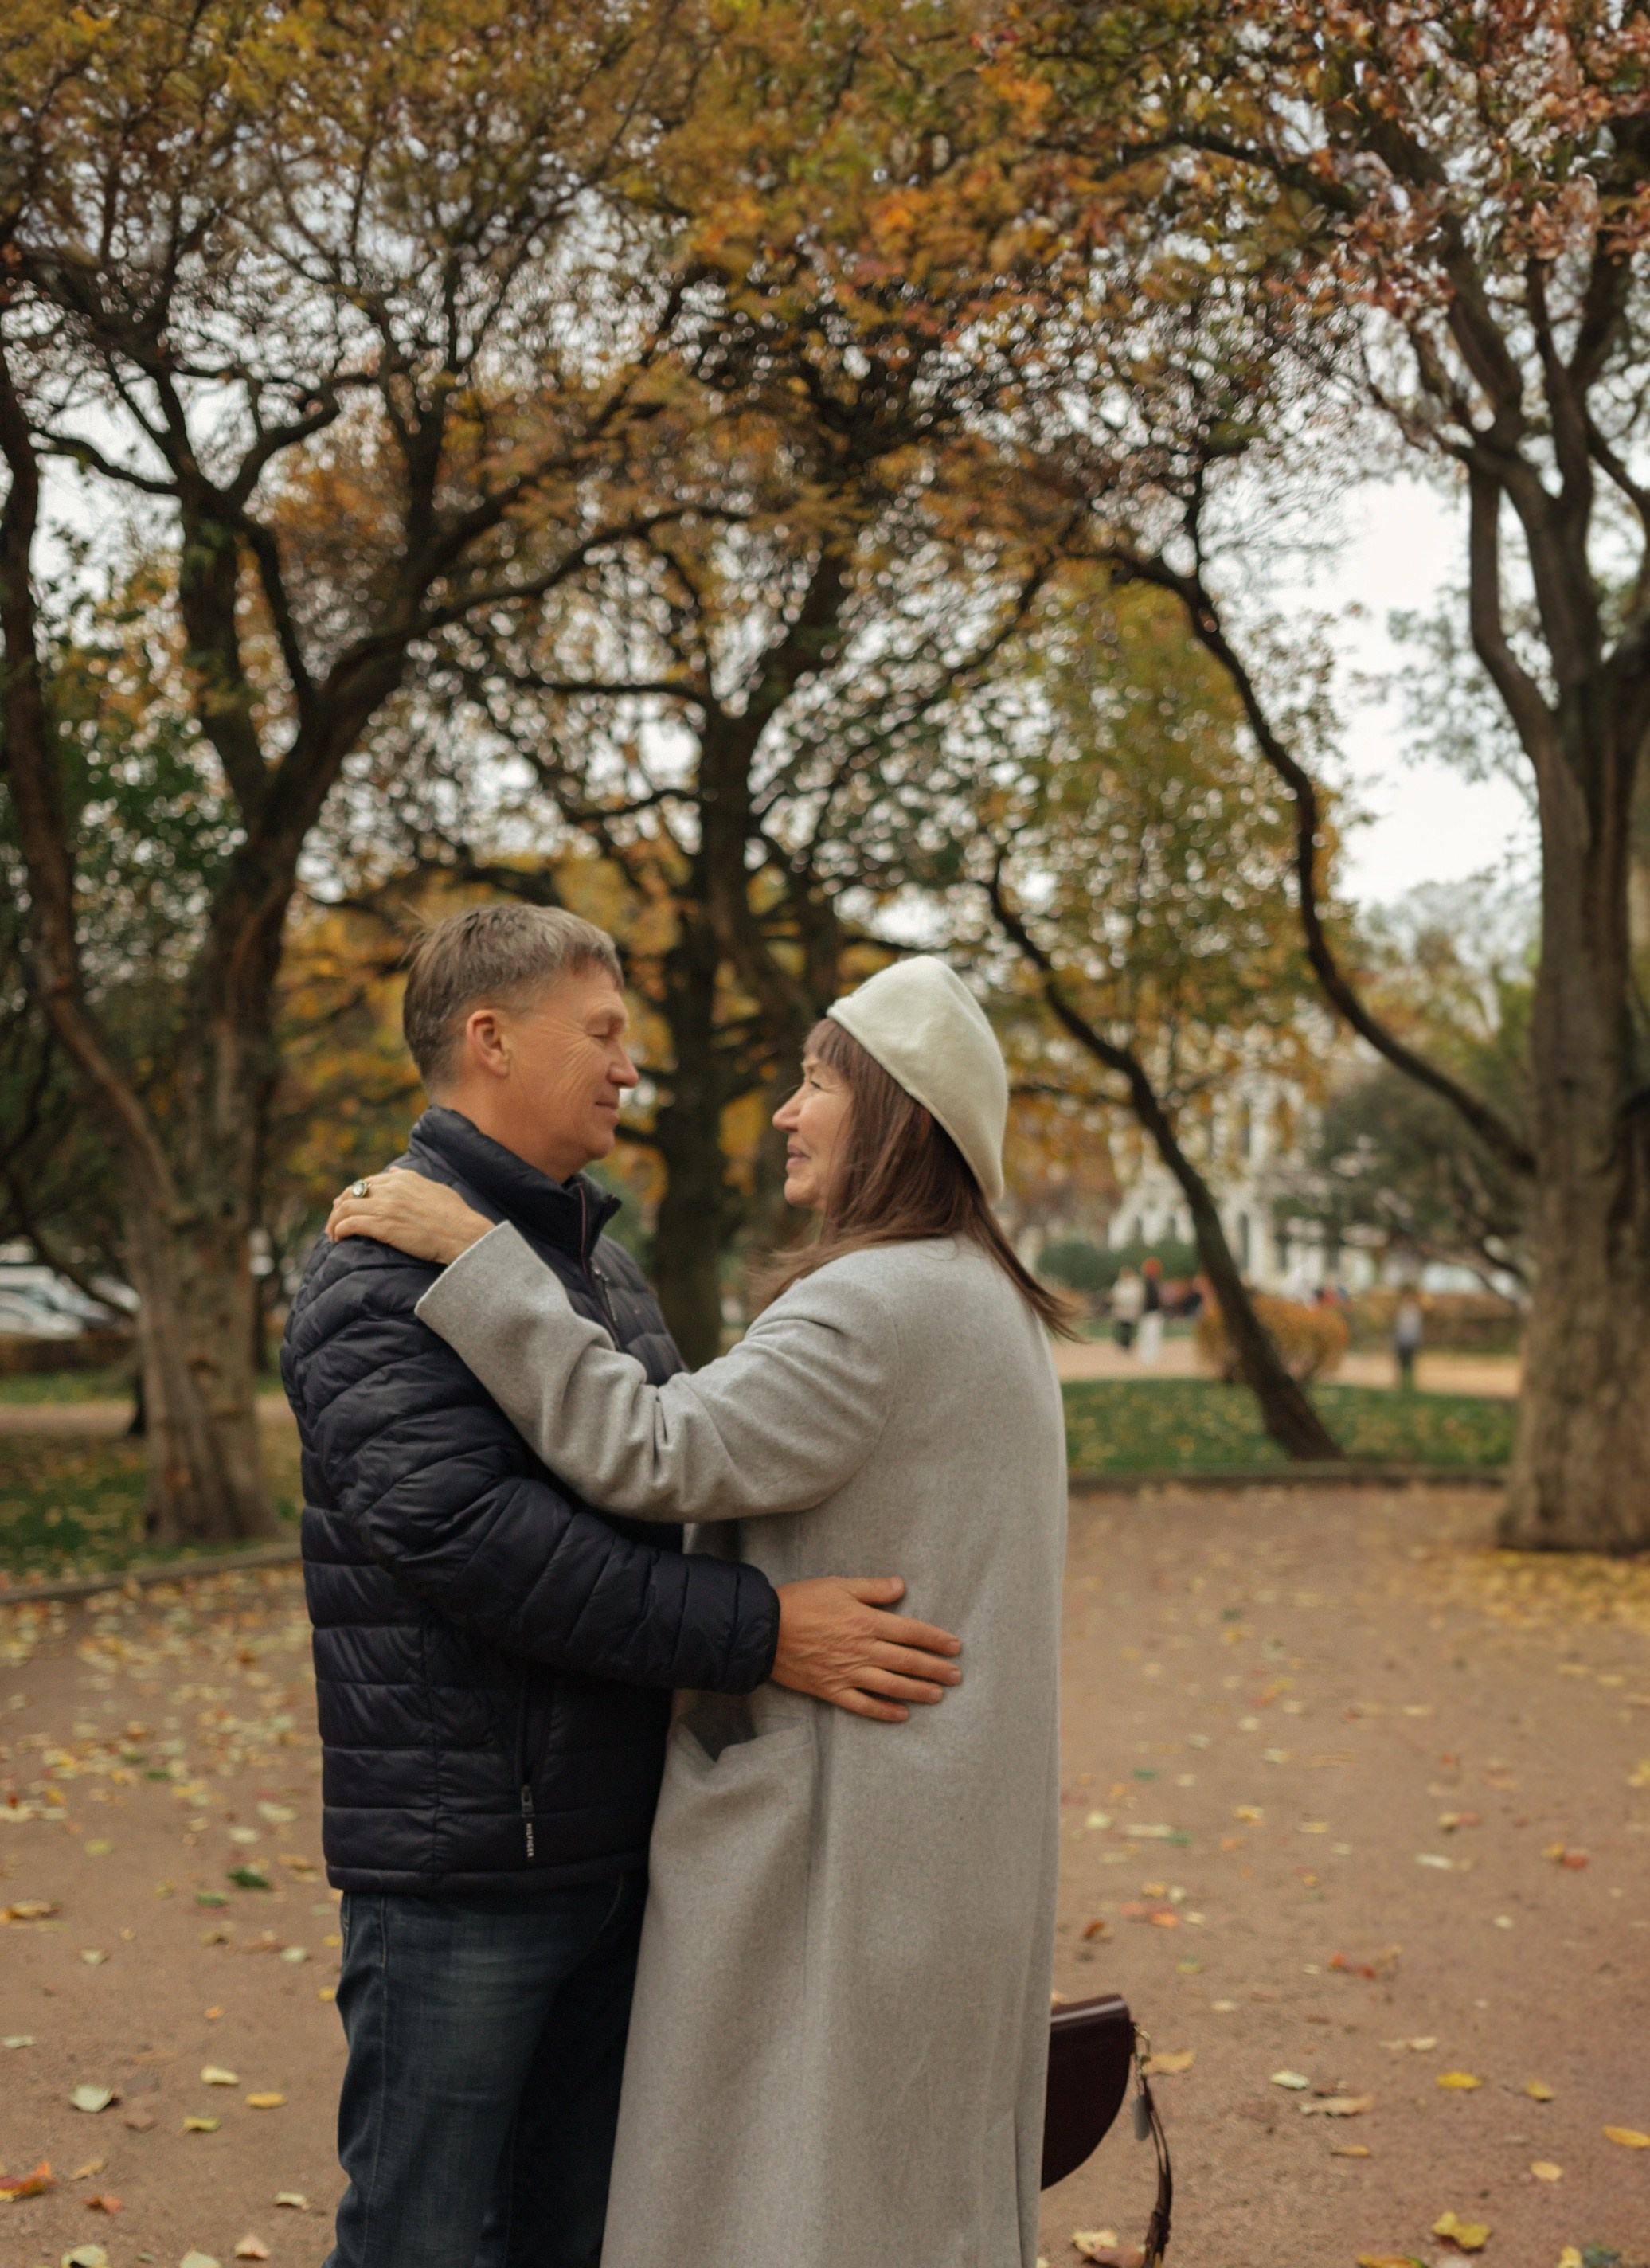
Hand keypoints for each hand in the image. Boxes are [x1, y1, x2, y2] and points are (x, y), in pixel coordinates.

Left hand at [327, 1167, 492, 1264]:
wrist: (463, 1234)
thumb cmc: (456, 1216)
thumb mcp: (435, 1189)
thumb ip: (412, 1180)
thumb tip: (394, 1173)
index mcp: (404, 1178)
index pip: (369, 1182)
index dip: (353, 1194)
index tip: (346, 1206)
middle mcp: (392, 1188)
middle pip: (352, 1192)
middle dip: (339, 1206)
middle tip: (334, 1221)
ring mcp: (386, 1206)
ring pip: (345, 1207)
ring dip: (334, 1221)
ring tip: (333, 1234)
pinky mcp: (383, 1225)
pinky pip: (350, 1223)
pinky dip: (339, 1229)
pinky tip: (339, 1238)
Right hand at [771, 1577, 962, 1723]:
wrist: (763, 1630)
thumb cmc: (800, 1602)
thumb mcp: (838, 1585)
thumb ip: (873, 1589)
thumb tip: (901, 1587)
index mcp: (866, 1622)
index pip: (911, 1632)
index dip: (936, 1640)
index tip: (955, 1647)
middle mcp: (863, 1651)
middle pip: (907, 1662)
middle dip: (935, 1669)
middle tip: (957, 1676)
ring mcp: (848, 1674)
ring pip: (892, 1686)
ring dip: (918, 1691)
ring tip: (938, 1695)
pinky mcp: (832, 1690)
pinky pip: (864, 1706)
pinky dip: (884, 1712)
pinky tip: (902, 1714)